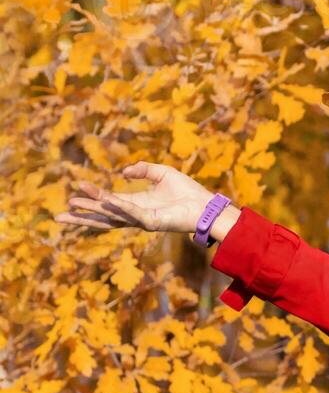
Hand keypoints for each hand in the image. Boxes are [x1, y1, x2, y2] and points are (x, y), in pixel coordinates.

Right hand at [56, 162, 215, 235]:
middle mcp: (135, 214)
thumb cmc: (187, 191)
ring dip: (92, 212)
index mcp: (137, 203)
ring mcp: (142, 220)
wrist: (206, 205)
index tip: (76, 189)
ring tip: (71, 210)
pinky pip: (131, 213)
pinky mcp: (152, 222)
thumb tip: (123, 172)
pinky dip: (118, 207)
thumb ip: (142, 169)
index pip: (108, 201)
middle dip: (82, 215)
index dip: (92, 196)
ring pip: (111, 217)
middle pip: (103, 216)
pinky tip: (105, 200)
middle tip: (59, 215)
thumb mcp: (162, 173)